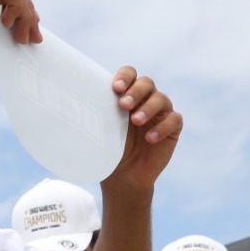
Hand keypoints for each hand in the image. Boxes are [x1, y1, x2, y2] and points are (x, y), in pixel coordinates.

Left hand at [102, 67, 181, 191]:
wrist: (124, 176)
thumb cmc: (110, 149)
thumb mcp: (100, 130)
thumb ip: (97, 114)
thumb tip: (75, 103)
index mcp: (127, 94)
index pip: (130, 74)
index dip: (125, 76)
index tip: (116, 87)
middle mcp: (145, 99)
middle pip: (147, 83)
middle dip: (136, 91)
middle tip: (124, 105)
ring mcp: (160, 113)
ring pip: (161, 99)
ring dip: (148, 108)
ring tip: (136, 121)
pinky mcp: (173, 128)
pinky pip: (174, 119)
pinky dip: (163, 127)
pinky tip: (149, 138)